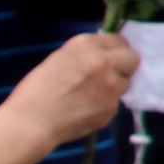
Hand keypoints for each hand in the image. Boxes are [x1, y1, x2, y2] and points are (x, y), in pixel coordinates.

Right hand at [13, 33, 137, 150]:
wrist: (30, 123)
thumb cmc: (36, 91)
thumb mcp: (59, 59)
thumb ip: (86, 54)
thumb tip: (106, 53)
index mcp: (86, 45)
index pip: (119, 41)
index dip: (115, 50)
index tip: (112, 56)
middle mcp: (102, 62)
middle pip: (133, 59)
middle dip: (125, 65)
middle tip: (112, 73)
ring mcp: (110, 86)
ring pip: (126, 83)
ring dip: (115, 87)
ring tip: (90, 94)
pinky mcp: (111, 108)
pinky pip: (115, 103)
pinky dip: (105, 105)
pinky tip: (85, 108)